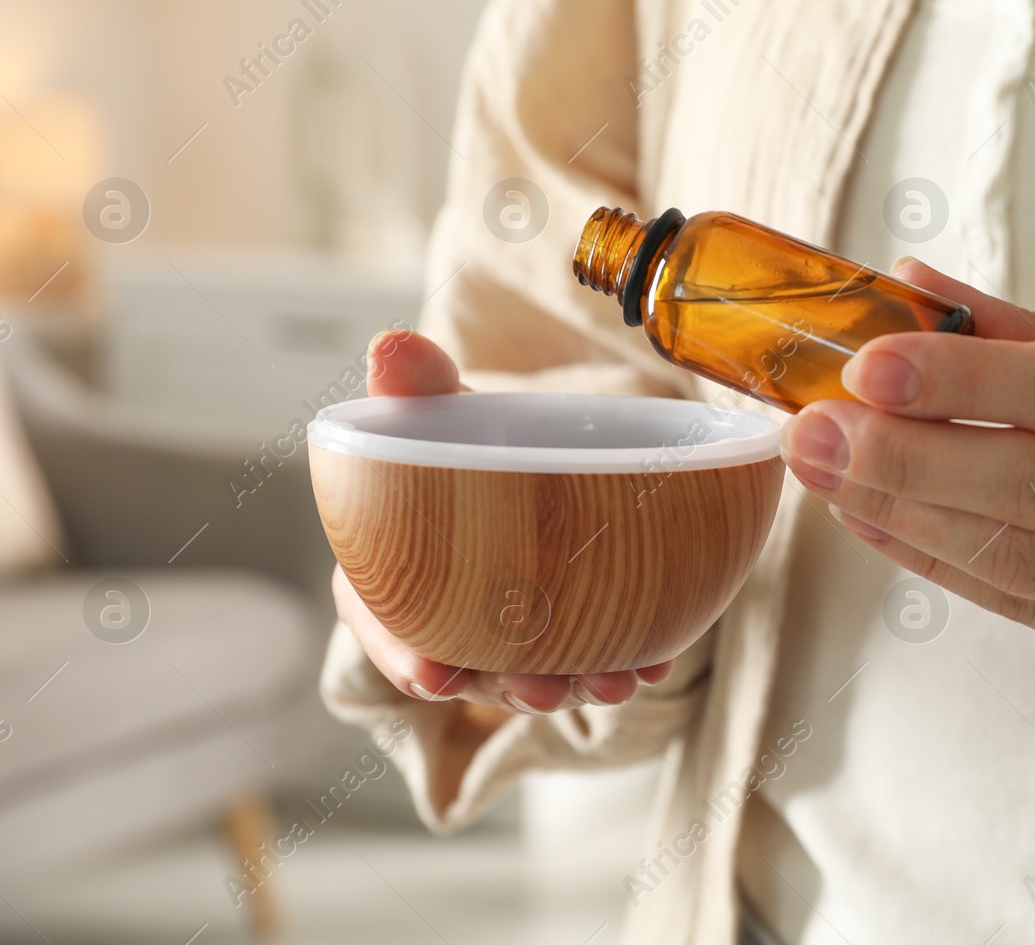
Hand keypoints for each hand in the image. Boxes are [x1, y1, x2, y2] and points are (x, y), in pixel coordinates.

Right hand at [331, 329, 672, 713]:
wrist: (534, 447)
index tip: (433, 677)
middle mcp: (443, 610)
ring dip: (569, 684)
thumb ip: (414, 385)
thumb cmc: (468, 437)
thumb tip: (389, 346)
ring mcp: (504, 627)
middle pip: (463, 661)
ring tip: (611, 682)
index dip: (400, 653)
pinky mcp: (563, 628)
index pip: (380, 619)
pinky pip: (590, 653)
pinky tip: (654, 661)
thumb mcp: (440, 406)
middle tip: (543, 688)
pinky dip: (624, 660)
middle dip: (502, 685)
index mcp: (390, 565)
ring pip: (527, 672)